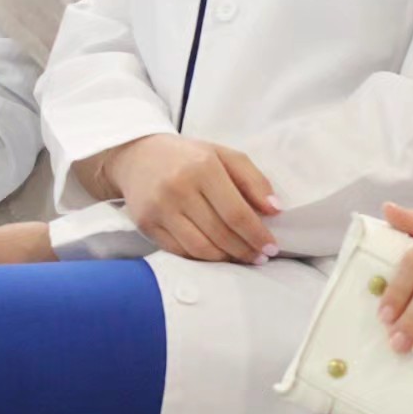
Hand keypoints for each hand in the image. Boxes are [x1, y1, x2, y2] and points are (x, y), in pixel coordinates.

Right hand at [103, 132, 278, 263]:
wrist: (137, 155)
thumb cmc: (187, 157)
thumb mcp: (223, 155)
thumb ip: (253, 179)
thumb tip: (275, 209)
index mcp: (202, 166)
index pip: (236, 212)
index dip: (257, 235)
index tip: (271, 247)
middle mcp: (179, 187)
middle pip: (221, 233)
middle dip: (245, 250)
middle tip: (259, 257)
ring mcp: (160, 208)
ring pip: (201, 248)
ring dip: (226, 258)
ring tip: (240, 257)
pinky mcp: (146, 224)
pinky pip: (180, 252)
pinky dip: (202, 258)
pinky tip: (215, 254)